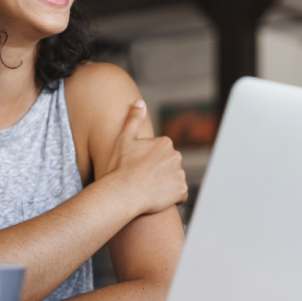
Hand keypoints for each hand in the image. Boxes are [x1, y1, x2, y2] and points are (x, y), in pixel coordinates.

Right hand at [104, 100, 187, 214]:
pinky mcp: (181, 191)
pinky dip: (172, 197)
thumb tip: (140, 102)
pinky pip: (180, 195)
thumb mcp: (124, 139)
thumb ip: (134, 119)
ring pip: (174, 179)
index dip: (149, 161)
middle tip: (142, 179)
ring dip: (166, 184)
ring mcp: (180, 174)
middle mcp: (176, 156)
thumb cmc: (120, 167)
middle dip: (160, 171)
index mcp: (165, 142)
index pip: (162, 153)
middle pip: (169, 165)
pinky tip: (157, 198)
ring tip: (148, 189)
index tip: (138, 167)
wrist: (122, 194)